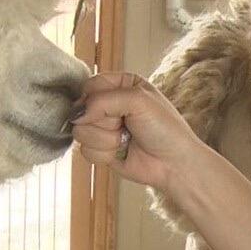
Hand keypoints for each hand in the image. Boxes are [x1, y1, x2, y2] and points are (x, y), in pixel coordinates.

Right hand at [71, 72, 204, 192]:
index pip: (89, 85)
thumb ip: (102, 101)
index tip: (114, 109)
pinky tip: (122, 151)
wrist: (174, 164)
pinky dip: (105, 153)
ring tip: (126, 139)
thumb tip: (76, 114)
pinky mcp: (101, 149)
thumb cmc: (165, 129)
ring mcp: (105, 128)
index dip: (95, 99)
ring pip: (80, 131)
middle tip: (125, 125)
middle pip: (81, 109)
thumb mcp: (138, 101)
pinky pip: (85, 151)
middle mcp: (111, 104)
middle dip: (105, 121)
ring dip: (106, 139)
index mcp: (121, 85)